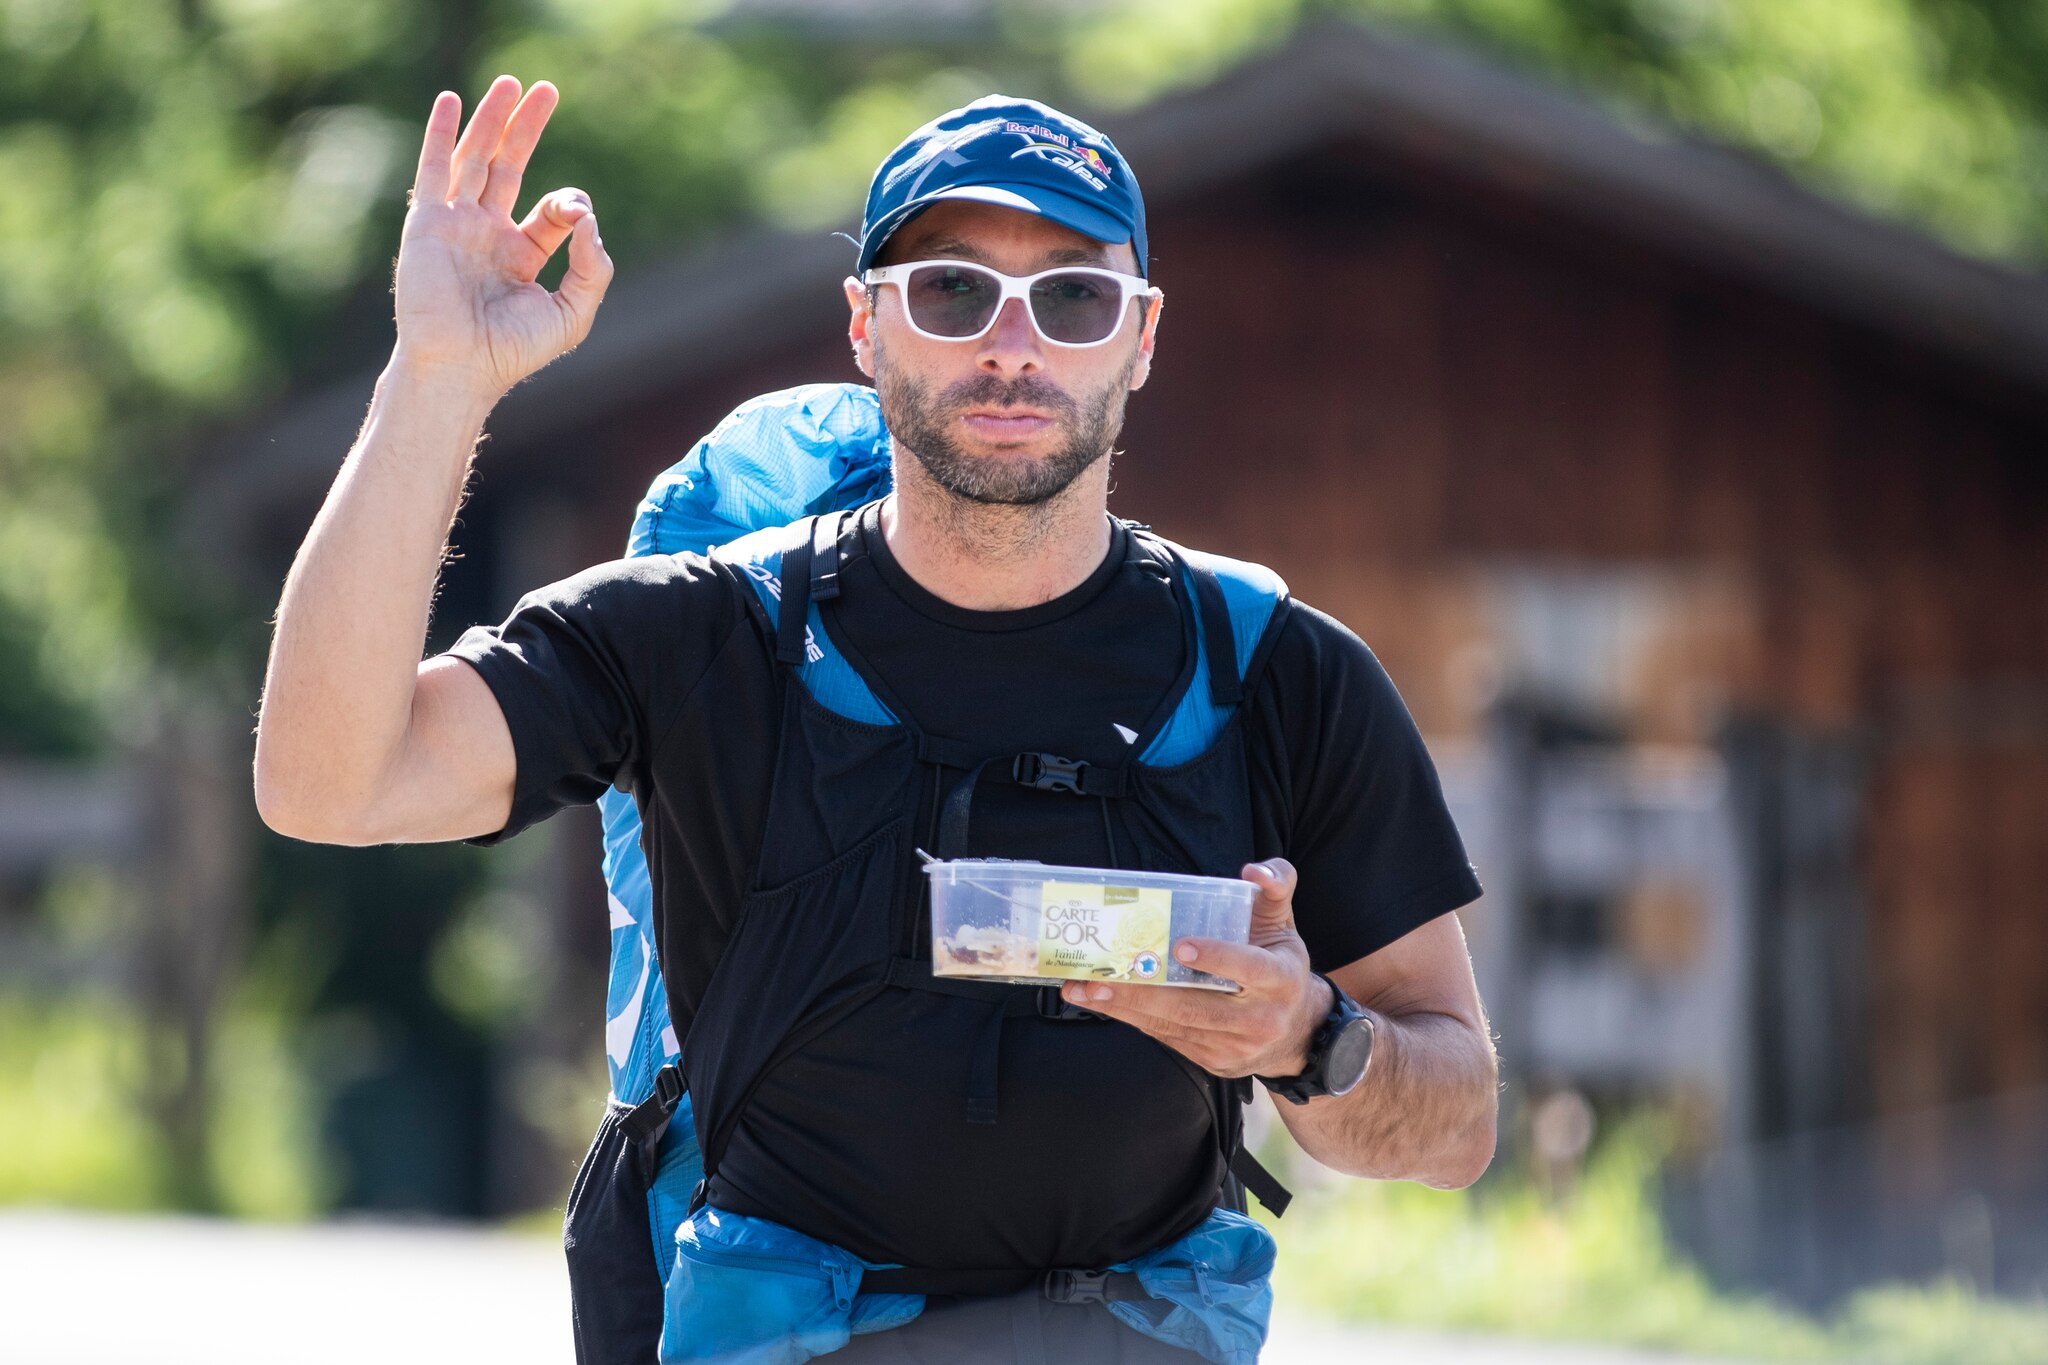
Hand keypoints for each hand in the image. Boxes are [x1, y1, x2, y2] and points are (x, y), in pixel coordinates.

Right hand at [393, 76, 613, 396]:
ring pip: (476, 159)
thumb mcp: (572, 313)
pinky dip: (442, 134)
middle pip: (510, 167)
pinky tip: (452, 101)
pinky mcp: (429, 225)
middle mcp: (487, 235)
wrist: (460, 368)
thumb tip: (590, 223)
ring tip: (510, 83)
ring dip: (492, 120)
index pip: (551, 211)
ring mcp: (456, 226)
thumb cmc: (513, 352)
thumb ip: (591, 269)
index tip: (575, 218)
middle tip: (546, 89)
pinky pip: (435, 170)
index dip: (569, 204)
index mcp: (521, 256)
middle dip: (527, 129)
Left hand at [1059, 858, 1330, 1077]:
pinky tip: (1103, 1002)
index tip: (1180, 946)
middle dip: (1143, 991)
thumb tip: (1254, 870)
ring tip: (1083, 989)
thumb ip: (1274, 886)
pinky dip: (1133, 1019)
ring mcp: (1235, 1046)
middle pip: (1196, 1006)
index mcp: (1281, 979)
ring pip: (1174, 1025)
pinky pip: (1168, 1038)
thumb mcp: (1283, 923)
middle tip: (1099, 975)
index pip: (1249, 968)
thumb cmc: (1279, 964)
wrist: (1297, 1032)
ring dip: (1124, 1007)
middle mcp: (1260, 1018)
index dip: (1216, 958)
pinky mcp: (1213, 1060)